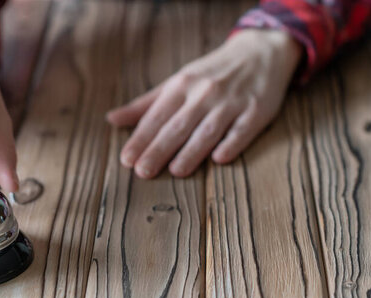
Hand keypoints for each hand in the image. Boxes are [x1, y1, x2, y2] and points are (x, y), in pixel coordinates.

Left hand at [106, 29, 301, 177]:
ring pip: (208, 129)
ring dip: (192, 151)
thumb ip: (145, 104)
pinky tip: (220, 159)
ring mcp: (232, 102)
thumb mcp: (177, 82)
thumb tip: (111, 119)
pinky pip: (242, 130)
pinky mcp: (257, 111)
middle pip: (178, 126)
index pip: (156, 116)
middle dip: (159, 149)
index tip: (126, 159)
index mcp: (182, 85)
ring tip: (176, 171)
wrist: (260, 51)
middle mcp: (205, 93)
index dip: (140, 139)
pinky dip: (232, 143)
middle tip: (142, 172)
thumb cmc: (211, 73)